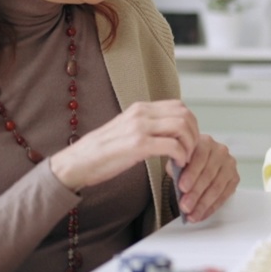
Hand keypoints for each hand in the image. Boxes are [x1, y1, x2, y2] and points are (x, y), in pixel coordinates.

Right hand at [48, 99, 198, 191]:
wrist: (76, 163)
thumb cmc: (101, 152)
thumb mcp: (127, 129)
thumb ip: (147, 126)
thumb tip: (171, 133)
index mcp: (140, 108)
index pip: (178, 106)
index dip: (191, 123)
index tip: (190, 140)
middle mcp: (141, 113)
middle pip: (184, 114)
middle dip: (194, 133)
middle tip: (191, 151)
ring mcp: (139, 127)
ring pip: (181, 127)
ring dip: (189, 145)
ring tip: (185, 159)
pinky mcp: (137, 145)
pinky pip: (172, 145)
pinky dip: (181, 155)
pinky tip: (177, 164)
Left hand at [171, 134, 238, 222]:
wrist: (198, 163)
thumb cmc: (187, 161)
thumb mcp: (178, 159)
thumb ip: (175, 165)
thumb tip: (175, 176)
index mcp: (205, 142)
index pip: (199, 157)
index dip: (191, 174)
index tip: (182, 188)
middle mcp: (220, 151)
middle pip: (209, 174)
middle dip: (196, 193)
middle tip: (185, 207)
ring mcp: (229, 165)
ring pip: (217, 187)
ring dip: (204, 204)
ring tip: (192, 215)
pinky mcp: (234, 178)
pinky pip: (224, 195)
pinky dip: (212, 207)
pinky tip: (202, 214)